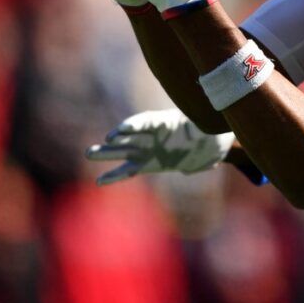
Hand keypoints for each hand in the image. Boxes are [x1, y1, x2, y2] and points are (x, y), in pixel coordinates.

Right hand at [86, 109, 234, 184]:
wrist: (210, 141)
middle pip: (129, 138)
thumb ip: (207, 132)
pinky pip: (129, 169)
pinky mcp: (149, 163)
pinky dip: (115, 175)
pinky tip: (101, 181)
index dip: (131, 126)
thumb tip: (214, 145)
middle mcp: (153, 136)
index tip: (119, 133)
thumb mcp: (211, 128)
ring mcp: (148, 149)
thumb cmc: (209, 131)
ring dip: (105, 153)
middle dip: (112, 144)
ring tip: (89, 154)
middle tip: (91, 151)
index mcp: (165, 122)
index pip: (144, 121)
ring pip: (122, 151)